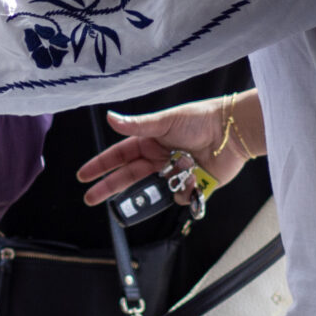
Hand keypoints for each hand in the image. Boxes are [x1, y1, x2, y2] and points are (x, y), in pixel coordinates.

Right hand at [75, 93, 262, 207]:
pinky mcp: (192, 186)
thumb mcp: (165, 121)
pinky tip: (194, 173)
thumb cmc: (200, 120)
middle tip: (91, 198)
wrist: (231, 132)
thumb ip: (136, 125)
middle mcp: (159, 159)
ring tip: (171, 174)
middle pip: (129, 176)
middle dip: (110, 187)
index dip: (101, 165)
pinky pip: (179, 196)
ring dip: (155, 188)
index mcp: (150, 142)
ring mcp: (174, 173)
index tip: (84, 176)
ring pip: (153, 190)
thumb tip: (109, 118)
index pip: (119, 156)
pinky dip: (184, 189)